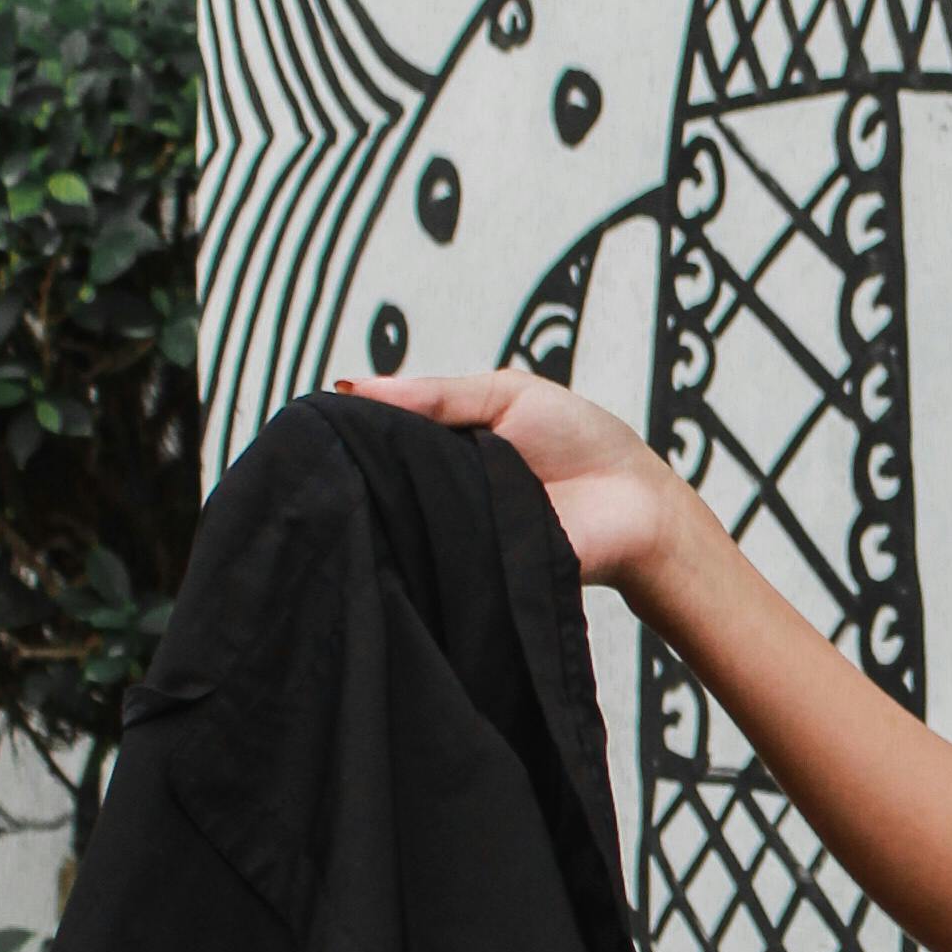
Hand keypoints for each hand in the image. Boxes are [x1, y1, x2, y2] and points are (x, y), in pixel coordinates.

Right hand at [339, 367, 686, 595]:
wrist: (639, 509)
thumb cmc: (583, 443)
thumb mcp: (506, 394)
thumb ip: (436, 394)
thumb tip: (353, 385)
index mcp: (444, 443)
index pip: (379, 435)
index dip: (349, 430)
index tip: (312, 423)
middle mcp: (441, 487)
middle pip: (380, 477)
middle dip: (354, 466)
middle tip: (317, 456)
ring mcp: (452, 528)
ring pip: (396, 515)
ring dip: (380, 500)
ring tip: (348, 487)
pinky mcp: (466, 565)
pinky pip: (426, 553)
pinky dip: (413, 539)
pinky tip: (391, 526)